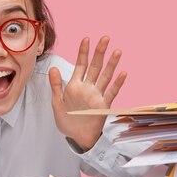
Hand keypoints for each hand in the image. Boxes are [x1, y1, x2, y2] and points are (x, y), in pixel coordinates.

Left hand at [49, 36, 125, 150]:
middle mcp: (88, 88)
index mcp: (75, 86)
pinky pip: (111, 92)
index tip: (86, 39)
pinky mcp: (103, 105)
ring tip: (117, 51)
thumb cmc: (67, 121)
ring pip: (105, 76)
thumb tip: (53, 67)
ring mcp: (97, 96)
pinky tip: (122, 73)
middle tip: (105, 38)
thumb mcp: (57, 103)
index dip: (83, 52)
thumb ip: (55, 86)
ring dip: (111, 64)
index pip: (80, 65)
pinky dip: (117, 83)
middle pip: (95, 67)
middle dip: (99, 53)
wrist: (76, 137)